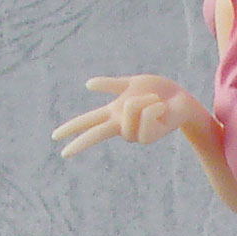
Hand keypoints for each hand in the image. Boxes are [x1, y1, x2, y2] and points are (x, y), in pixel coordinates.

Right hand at [52, 75, 196, 156]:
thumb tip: (88, 84)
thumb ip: (111, 84)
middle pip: (96, 133)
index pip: (88, 121)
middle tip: (64, 153)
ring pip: (130, 110)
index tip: (55, 137)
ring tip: (153, 99)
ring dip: (143, 99)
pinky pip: (146, 115)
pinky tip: (160, 108)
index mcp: (114, 113)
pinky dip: (154, 105)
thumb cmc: (158, 91)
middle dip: (81, 142)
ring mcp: (135, 133)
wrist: (181, 99)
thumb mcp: (132, 83)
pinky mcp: (149, 137)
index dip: (72, 128)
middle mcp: (121, 126)